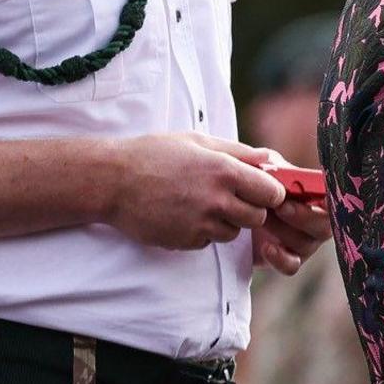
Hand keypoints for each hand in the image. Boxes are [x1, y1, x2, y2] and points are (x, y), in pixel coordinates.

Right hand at [101, 132, 283, 251]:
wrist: (112, 181)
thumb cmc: (154, 155)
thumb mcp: (196, 142)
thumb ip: (238, 152)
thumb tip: (271, 159)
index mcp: (224, 170)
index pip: (272, 193)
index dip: (268, 192)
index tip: (257, 189)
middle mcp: (216, 199)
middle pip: (257, 217)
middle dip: (249, 209)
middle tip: (227, 197)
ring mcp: (201, 223)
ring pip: (234, 232)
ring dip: (225, 222)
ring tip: (198, 202)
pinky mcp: (186, 240)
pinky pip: (209, 241)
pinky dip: (202, 232)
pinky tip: (182, 214)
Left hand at [211, 141, 330, 274]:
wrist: (218, 208)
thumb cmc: (238, 182)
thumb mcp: (247, 166)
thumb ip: (262, 162)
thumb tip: (269, 157)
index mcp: (310, 192)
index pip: (332, 197)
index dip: (329, 199)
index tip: (313, 196)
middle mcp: (311, 218)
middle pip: (326, 225)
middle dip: (304, 216)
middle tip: (279, 207)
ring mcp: (299, 240)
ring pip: (308, 244)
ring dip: (284, 231)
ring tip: (260, 219)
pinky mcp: (283, 257)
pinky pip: (292, 266)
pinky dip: (281, 258)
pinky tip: (265, 247)